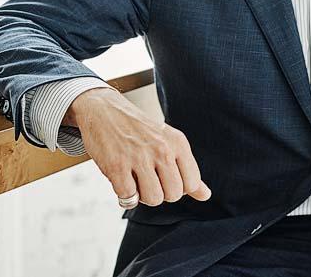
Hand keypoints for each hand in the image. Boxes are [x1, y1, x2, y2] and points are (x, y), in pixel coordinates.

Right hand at [64, 86, 211, 206]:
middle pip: (173, 195)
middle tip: (148, 177)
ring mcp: (139, 157)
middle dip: (161, 193)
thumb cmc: (139, 129)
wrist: (104, 110)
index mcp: (178, 142)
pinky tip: (122, 178)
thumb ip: (187, 170)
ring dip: (143, 196)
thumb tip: (206, 195)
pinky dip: (125, 194)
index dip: (178, 187)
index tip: (165, 176)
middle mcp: (162, 149)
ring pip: (153, 199)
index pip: (192, 184)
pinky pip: (129, 197)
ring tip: (136, 179)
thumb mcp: (169, 142)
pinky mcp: (117, 166)